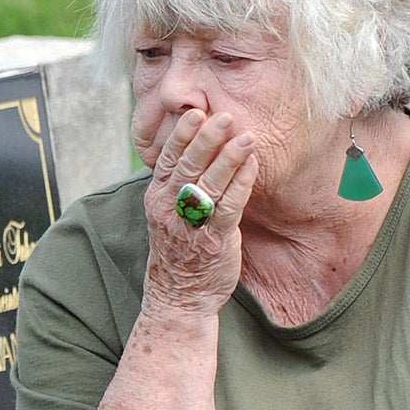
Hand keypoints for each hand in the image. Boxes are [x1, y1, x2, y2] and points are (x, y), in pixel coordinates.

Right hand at [139, 108, 258, 316]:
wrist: (178, 296)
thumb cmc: (177, 250)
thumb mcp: (167, 214)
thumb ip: (178, 185)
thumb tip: (198, 150)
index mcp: (156, 199)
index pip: (167, 160)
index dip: (181, 135)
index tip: (195, 112)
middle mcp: (170, 209)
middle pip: (188, 166)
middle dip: (207, 139)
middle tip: (224, 116)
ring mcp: (191, 224)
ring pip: (209, 184)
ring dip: (229, 157)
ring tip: (246, 136)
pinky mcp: (214, 239)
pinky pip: (229, 206)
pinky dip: (242, 184)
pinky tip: (252, 165)